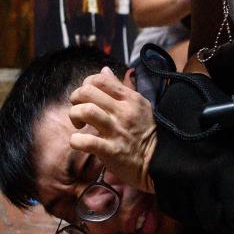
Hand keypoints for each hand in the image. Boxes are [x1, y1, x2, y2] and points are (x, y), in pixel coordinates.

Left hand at [68, 68, 156, 193]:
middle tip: (78, 110)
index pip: (100, 79)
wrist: (158, 162)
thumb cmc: (145, 134)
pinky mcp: (111, 151)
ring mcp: (117, 131)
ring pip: (86, 111)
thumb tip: (104, 70)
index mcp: (130, 98)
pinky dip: (76, 141)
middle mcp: (123, 112)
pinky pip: (86, 141)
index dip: (86, 84)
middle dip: (76, 98)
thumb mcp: (139, 105)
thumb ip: (119, 88)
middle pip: (88, 92)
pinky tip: (78, 143)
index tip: (86, 97)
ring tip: (78, 125)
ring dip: (74, 116)